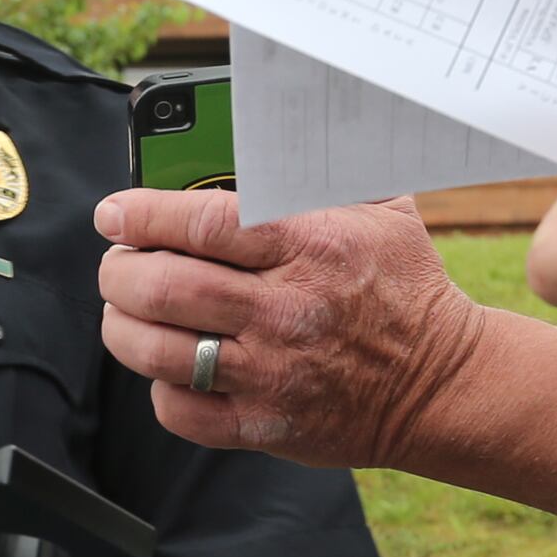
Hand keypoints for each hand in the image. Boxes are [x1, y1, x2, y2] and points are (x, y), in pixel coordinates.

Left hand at [94, 186, 487, 467]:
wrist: (442, 382)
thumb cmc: (404, 288)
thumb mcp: (383, 212)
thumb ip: (326, 174)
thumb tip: (273, 132)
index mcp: (310, 247)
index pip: (202, 223)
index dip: (142, 216)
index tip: (114, 214)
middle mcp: (285, 310)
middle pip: (165, 286)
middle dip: (120, 273)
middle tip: (117, 266)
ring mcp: (272, 372)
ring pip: (159, 350)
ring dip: (123, 327)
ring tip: (124, 312)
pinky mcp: (265, 425)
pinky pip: (181, 410)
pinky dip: (159, 387)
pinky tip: (168, 367)